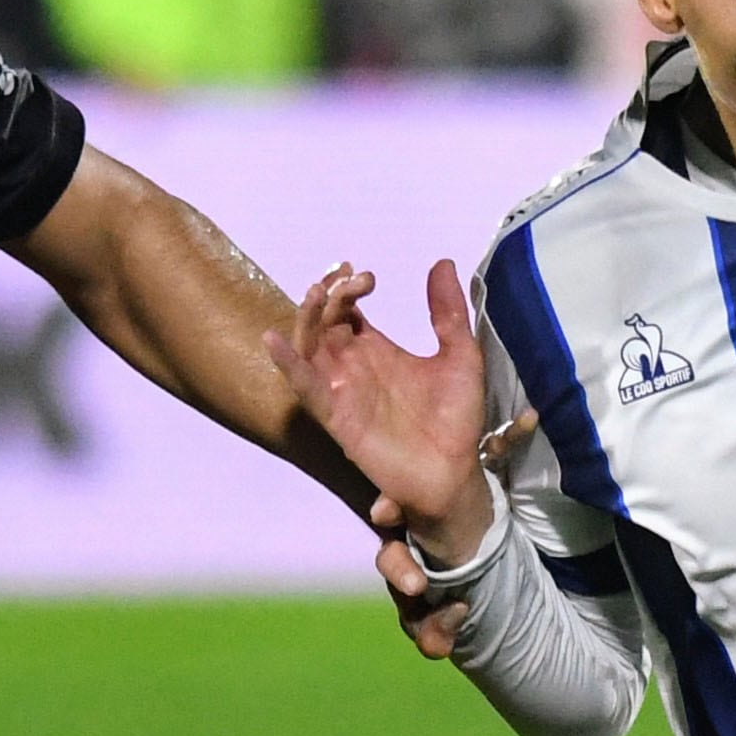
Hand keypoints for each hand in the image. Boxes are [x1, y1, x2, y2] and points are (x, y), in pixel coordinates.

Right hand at [265, 259, 500, 569]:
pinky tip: (274, 341)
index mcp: (377, 351)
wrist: (457, 473)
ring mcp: (343, 391)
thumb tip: (442, 262)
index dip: (348, 288)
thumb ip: (449, 314)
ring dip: (307, 319)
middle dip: (330, 296)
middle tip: (350, 279)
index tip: (366, 277)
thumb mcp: (461, 356)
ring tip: (318, 293)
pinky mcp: (338, 418)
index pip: (347, 311)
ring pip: (308, 348)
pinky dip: (288, 365)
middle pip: (323, 323)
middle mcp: (353, 367)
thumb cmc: (456, 419)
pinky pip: (305, 390)